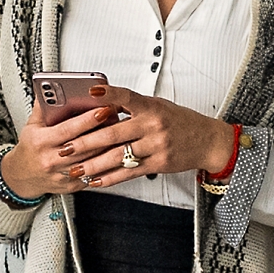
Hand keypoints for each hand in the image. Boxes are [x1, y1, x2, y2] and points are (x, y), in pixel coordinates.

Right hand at [0, 99, 125, 200]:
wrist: (23, 176)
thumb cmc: (30, 149)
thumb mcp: (32, 126)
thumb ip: (43, 106)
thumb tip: (50, 86)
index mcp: (41, 142)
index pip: (68, 129)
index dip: (88, 120)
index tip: (102, 109)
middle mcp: (52, 159)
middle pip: (84, 145)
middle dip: (104, 130)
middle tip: (118, 117)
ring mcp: (63, 174)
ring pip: (92, 161)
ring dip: (109, 147)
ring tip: (121, 133)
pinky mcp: (72, 185)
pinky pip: (94, 175)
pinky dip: (107, 164)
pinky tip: (116, 153)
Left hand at [59, 85, 234, 188]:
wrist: (207, 141)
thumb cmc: (180, 121)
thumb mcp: (158, 105)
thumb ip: (133, 106)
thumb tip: (102, 103)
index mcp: (151, 107)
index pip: (127, 96)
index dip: (109, 93)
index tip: (91, 91)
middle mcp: (153, 126)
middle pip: (113, 133)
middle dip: (86, 142)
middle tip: (66, 147)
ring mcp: (155, 147)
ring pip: (118, 157)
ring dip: (93, 165)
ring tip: (75, 169)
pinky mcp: (158, 164)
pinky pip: (129, 173)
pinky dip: (110, 178)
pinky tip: (96, 181)